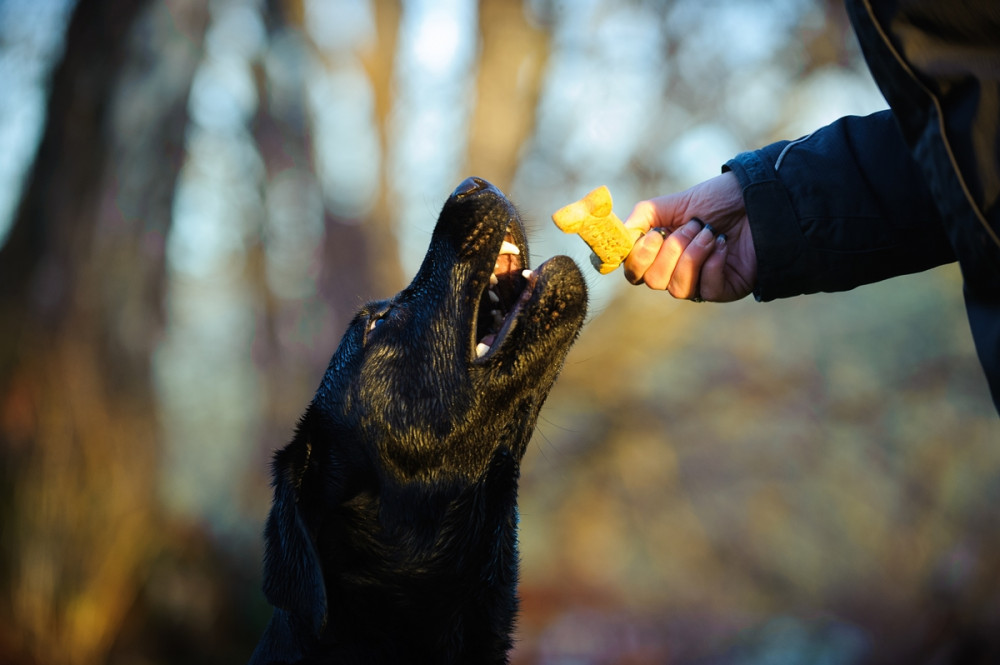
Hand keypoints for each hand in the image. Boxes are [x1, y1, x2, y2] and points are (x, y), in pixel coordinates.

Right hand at [622, 172, 756, 301]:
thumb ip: (644, 216)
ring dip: (693, 255)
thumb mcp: (675, 203)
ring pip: (677, 288)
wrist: (758, 199)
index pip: (635, 272)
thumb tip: (623, 233)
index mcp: (661, 252)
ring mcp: (700, 283)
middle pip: (653, 281)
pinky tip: (724, 245)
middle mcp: (676, 271)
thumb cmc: (718, 200)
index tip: (653, 235)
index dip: (638, 259)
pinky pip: (706, 289)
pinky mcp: (723, 290)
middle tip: (694, 226)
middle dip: (672, 250)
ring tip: (711, 233)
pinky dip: (713, 263)